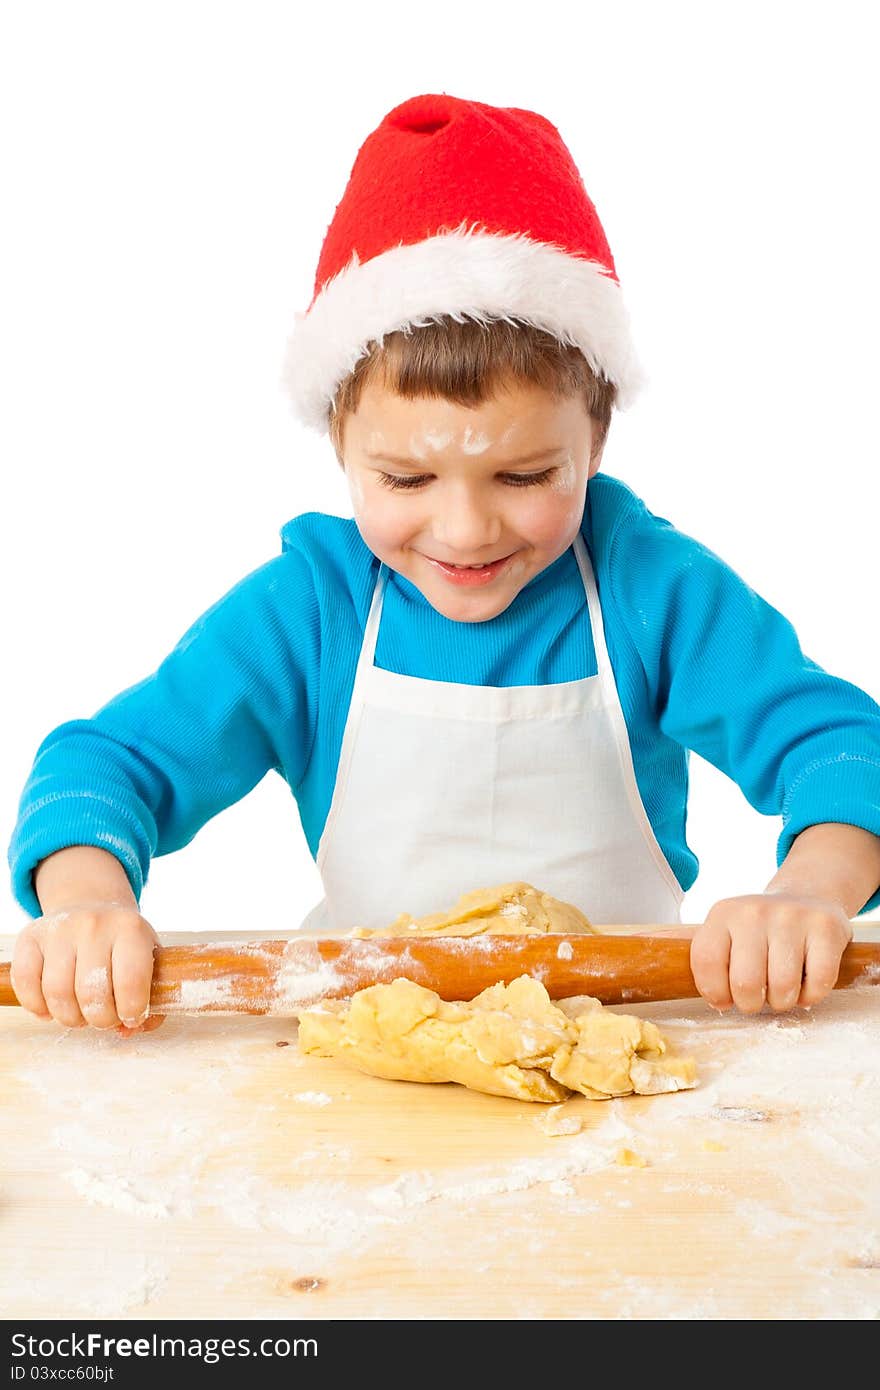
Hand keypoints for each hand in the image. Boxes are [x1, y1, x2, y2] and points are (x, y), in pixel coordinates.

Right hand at [11, 902, 164, 1034]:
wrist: (92, 906)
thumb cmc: (122, 943)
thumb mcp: (149, 960)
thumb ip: (151, 998)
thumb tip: (129, 1029)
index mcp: (130, 929)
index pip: (131, 981)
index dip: (131, 1011)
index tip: (131, 1017)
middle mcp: (94, 924)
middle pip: (91, 994)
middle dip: (100, 1019)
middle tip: (104, 1018)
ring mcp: (59, 929)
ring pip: (57, 993)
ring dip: (70, 1018)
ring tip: (80, 1013)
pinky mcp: (30, 936)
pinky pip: (25, 983)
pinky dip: (37, 1006)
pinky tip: (52, 1007)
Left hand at [689, 892, 852, 1013]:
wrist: (807, 898)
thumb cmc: (761, 932)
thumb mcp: (728, 936)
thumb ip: (714, 965)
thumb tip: (720, 1002)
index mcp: (724, 913)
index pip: (707, 960)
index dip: (715, 992)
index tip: (726, 998)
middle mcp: (755, 911)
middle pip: (745, 983)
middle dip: (751, 1004)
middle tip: (757, 997)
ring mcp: (792, 916)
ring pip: (783, 988)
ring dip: (783, 1001)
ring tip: (782, 989)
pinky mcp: (826, 926)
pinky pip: (818, 982)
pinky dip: (811, 995)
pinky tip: (806, 982)